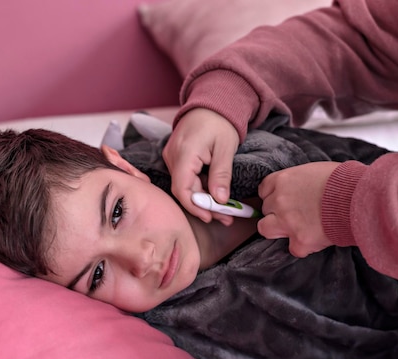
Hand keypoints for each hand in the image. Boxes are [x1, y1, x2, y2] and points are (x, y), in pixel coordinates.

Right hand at [163, 108, 239, 224]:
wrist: (211, 103)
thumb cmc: (220, 122)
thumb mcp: (226, 149)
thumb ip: (221, 176)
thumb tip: (220, 200)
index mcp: (184, 153)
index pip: (182, 189)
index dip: (195, 207)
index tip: (210, 217)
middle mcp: (172, 156)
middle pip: (184, 190)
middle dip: (204, 206)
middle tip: (226, 217)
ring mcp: (172, 157)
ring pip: (184, 186)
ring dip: (203, 198)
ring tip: (224, 209)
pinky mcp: (176, 157)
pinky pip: (185, 178)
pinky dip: (199, 188)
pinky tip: (214, 194)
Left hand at [257, 162, 339, 256]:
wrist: (360, 198)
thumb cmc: (345, 180)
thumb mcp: (316, 170)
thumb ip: (300, 181)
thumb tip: (300, 188)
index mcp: (283, 180)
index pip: (264, 190)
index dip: (274, 196)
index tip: (284, 200)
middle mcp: (280, 200)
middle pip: (265, 209)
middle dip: (278, 212)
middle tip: (297, 214)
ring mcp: (287, 221)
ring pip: (265, 229)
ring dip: (279, 230)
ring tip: (297, 229)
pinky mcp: (300, 240)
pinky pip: (293, 249)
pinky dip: (304, 247)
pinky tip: (316, 239)